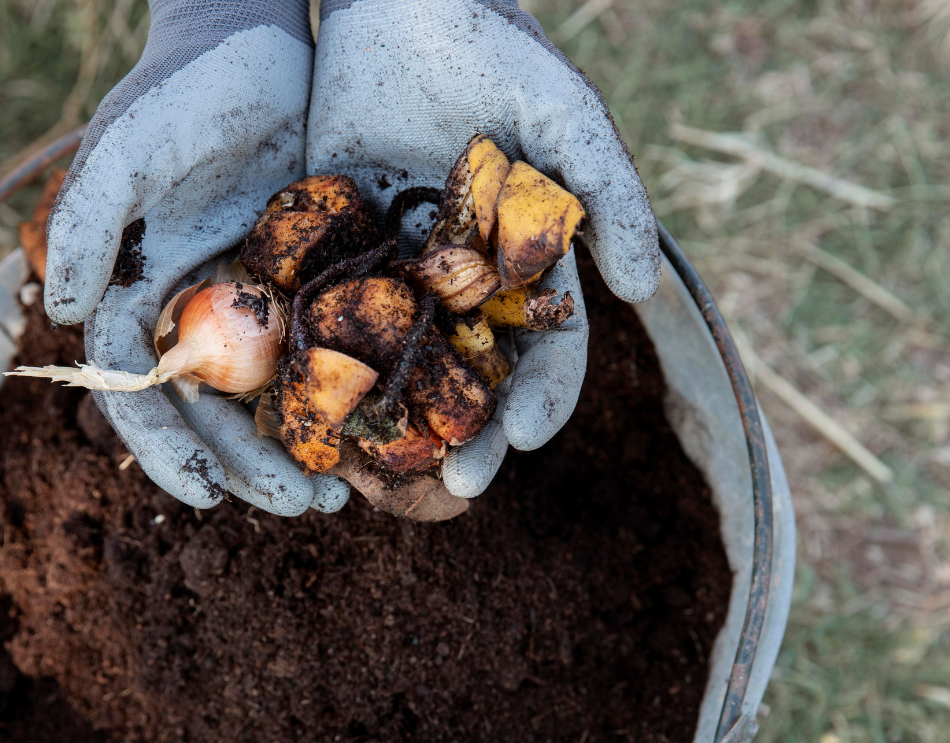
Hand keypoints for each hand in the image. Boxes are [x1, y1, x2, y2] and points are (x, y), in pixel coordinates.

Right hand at [43, 0, 349, 514]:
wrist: (257, 37)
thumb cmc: (183, 88)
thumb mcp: (130, 146)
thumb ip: (91, 221)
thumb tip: (66, 313)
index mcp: (139, 293)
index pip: (139, 390)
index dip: (167, 448)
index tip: (205, 497)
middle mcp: (195, 309)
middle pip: (213, 410)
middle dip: (249, 466)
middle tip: (307, 507)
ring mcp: (255, 299)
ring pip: (272, 395)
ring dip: (301, 447)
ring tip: (345, 494)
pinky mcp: (312, 280)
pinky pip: (327, 352)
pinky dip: (346, 395)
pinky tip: (381, 430)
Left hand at [308, 0, 661, 497]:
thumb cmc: (495, 50)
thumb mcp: (566, 115)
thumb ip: (609, 196)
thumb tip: (639, 291)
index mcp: (524, 264)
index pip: (547, 351)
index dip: (542, 400)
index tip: (524, 439)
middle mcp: (462, 281)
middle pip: (473, 379)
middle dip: (471, 435)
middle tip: (456, 484)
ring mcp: (396, 269)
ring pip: (398, 364)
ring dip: (395, 421)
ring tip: (381, 471)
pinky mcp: (332, 246)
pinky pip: (327, 315)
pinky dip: (322, 364)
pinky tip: (309, 409)